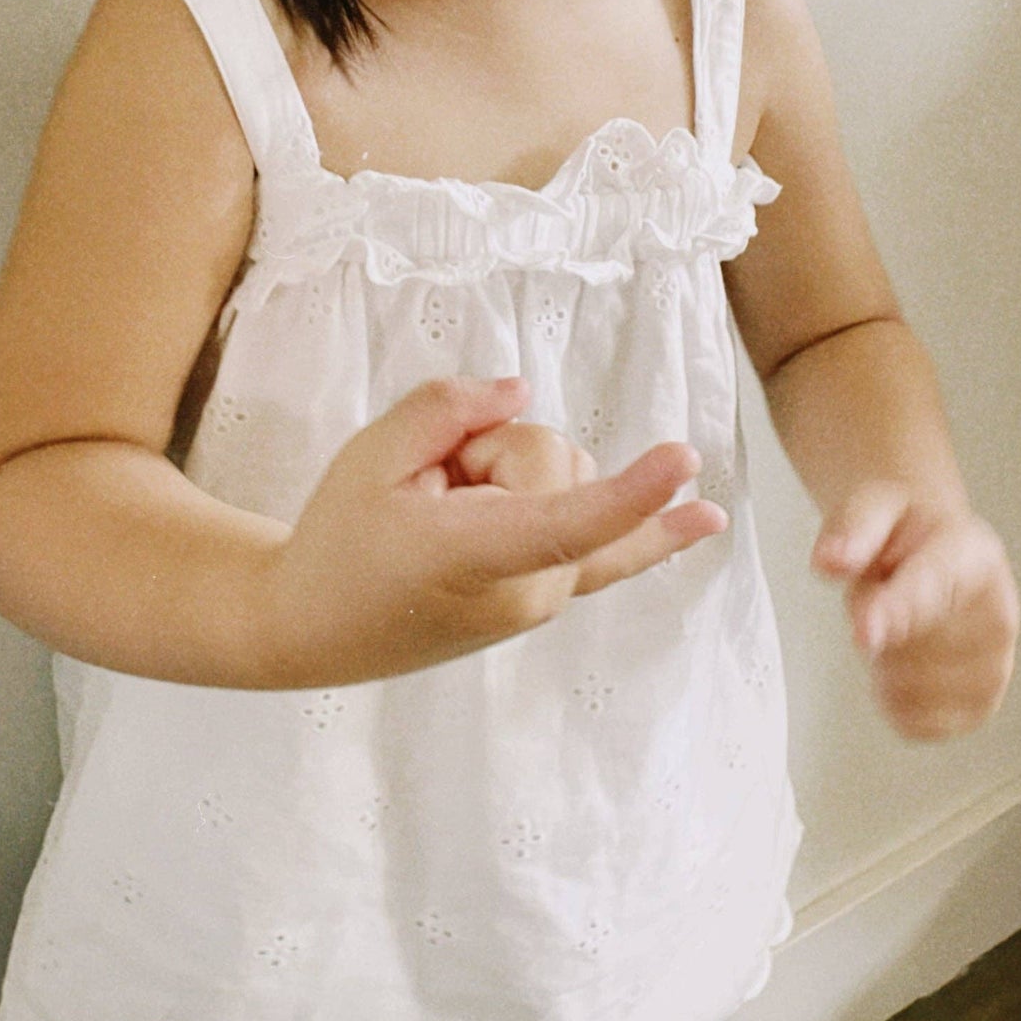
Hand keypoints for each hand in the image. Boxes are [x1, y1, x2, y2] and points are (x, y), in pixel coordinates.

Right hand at [261, 375, 723, 688]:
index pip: (568, 519)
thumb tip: (520, 394)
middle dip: (493, 447)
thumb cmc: (340, 541)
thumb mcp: (371, 456)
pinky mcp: (549, 594)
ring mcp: (546, 598)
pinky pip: (615, 552)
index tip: (684, 458)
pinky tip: (703, 518)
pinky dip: (658, 531)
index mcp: (478, 558)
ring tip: (440, 513)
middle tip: (426, 490)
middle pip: (552, 459)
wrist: (316, 626)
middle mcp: (530, 588)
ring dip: (506, 472)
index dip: (631, 489)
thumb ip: (446, 408)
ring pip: (565, 474)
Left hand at [812, 484, 1020, 739]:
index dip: (897, 612)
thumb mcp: (873, 504)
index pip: (933, 588)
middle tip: (881, 589)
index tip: (865, 634)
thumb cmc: (904, 530)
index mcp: (975, 555)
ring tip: (896, 620)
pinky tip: (903, 662)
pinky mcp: (979, 708)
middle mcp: (999, 615)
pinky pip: (914, 722)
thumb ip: (852, 529)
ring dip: (882, 660)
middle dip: (873, 619)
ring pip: (908, 689)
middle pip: (910, 645)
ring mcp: (996, 667)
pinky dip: (892, 699)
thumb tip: (830, 561)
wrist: (929, 545)